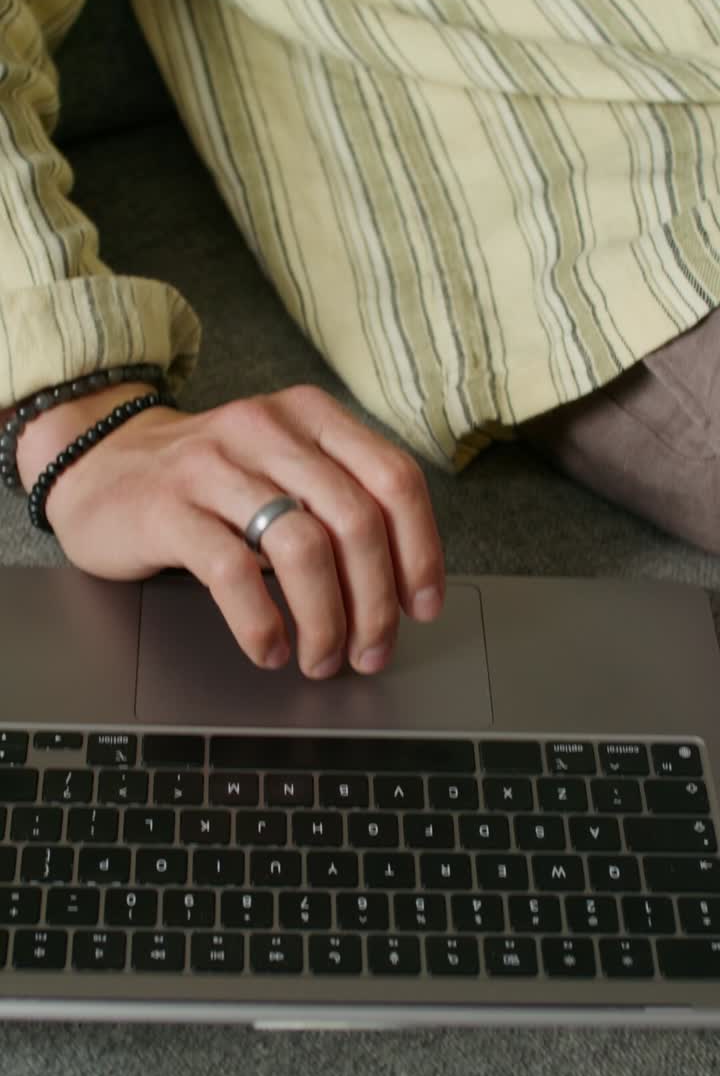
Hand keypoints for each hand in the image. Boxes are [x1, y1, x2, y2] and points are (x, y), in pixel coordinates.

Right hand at [19, 383, 444, 677]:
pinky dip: (262, 623)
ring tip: (321, 659)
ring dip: (325, 621)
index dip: (420, 552)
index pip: (395, 480)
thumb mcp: (282, 469)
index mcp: (311, 417)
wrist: (99, 464)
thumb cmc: (207, 481)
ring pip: (302, 548)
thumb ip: (338, 504)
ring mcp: (215, 466)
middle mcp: (268, 430)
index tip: (422, 607)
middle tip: (371, 652)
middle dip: (375, 603)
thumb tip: (399, 587)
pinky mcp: (168, 507)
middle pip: (356, 521)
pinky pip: (232, 572)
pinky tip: (270, 649)